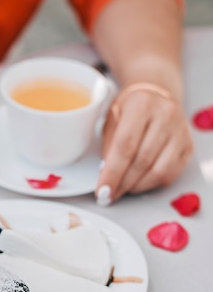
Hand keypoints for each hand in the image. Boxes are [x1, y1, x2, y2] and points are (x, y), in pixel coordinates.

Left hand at [95, 87, 193, 204]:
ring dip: (137, 186)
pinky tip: (138, 182)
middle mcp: (166, 115)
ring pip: (158, 171)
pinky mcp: (188, 146)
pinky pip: (170, 174)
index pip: (125, 145)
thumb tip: (105, 174)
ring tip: (122, 188)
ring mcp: (180, 131)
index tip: (102, 190)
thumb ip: (108, 145)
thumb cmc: (129, 109)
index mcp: (142, 104)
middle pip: (142, 160)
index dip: (112, 172)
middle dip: (122, 183)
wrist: (155, 97)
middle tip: (108, 194)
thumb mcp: (112, 118)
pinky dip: (151, 184)